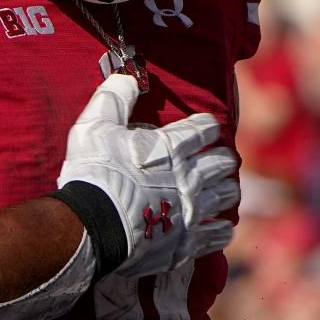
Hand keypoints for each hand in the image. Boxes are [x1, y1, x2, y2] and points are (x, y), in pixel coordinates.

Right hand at [57, 74, 238, 276]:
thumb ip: (114, 98)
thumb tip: (128, 77)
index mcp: (170, 148)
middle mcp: (188, 177)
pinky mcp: (187, 242)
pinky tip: (222, 227)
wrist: (92, 225)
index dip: (208, 126)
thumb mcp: (96, 126)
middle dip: (223, 159)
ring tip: (227, 189)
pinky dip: (221, 229)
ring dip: (227, 190)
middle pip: (220, 163)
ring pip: (224, 196)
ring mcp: (191, 211)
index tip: (210, 127)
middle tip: (224, 159)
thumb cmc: (94, 173)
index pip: (202, 130)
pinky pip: (216, 234)